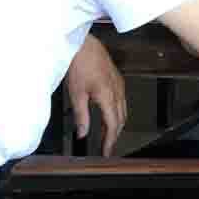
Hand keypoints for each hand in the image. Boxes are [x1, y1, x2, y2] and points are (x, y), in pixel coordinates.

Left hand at [66, 35, 125, 155]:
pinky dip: (117, 113)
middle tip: (106, 147)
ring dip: (116, 124)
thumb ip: (81, 116)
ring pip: (123, 110)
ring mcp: (119, 84)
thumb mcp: (76, 94)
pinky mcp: (117, 80)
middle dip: (114, 135)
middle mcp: (117, 90)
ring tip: (106, 135)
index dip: (110, 140)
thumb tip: (83, 133)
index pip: (113, 123)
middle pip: (121, 118)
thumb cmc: (79, 65)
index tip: (106, 151)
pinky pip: (122, 101)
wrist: (84, 46)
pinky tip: (109, 115)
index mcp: (108, 95)